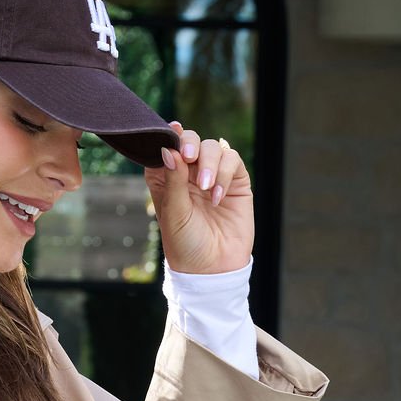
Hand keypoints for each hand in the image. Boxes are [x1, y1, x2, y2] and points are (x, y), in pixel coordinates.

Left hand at [144, 121, 253, 274]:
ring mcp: (212, 175)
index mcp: (166, 179)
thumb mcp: (174, 213)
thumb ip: (173, 180)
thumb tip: (170, 149)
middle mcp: (188, 174)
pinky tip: (217, 197)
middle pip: (190, 141)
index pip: (165, 147)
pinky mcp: (235, 182)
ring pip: (212, 147)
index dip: (167, 136)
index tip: (171, 132)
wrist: (212, 268)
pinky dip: (224, 173)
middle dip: (190, 143)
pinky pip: (232, 160)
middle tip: (189, 157)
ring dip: (209, 163)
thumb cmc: (185, 244)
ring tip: (206, 189)